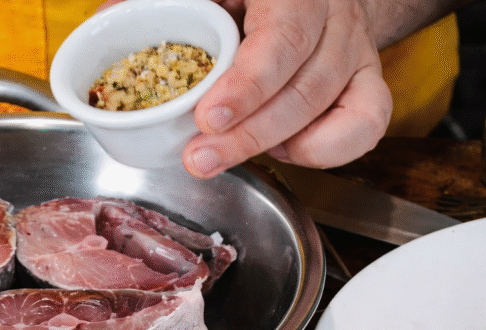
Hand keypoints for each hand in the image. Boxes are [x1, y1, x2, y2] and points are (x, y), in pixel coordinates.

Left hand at [184, 0, 391, 176]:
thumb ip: (166, 3)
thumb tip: (116, 9)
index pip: (283, 38)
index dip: (247, 85)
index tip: (207, 118)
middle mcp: (332, 14)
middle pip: (304, 84)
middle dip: (247, 133)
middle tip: (200, 158)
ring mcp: (355, 48)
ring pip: (326, 108)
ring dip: (269, 144)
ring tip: (219, 158)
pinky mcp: (368, 80)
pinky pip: (366, 124)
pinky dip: (322, 151)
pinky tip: (279, 149)